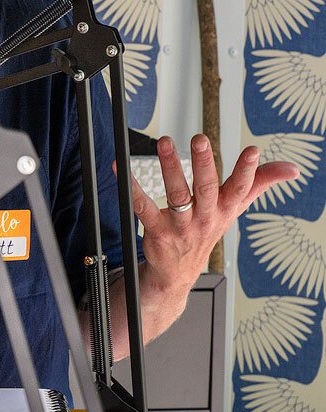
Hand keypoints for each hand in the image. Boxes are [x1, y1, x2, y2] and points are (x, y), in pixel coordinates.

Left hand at [128, 134, 299, 299]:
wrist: (178, 272)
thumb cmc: (207, 230)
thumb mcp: (235, 208)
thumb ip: (260, 184)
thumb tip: (292, 169)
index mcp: (226, 209)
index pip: (242, 188)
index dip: (248, 171)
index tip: (253, 151)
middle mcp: (205, 217)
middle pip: (207, 188)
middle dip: (204, 163)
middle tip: (200, 140)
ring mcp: (181, 225)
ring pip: (177, 194)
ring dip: (170, 168)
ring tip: (164, 143)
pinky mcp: (157, 231)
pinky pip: (143, 207)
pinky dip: (131, 187)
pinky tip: (120, 167)